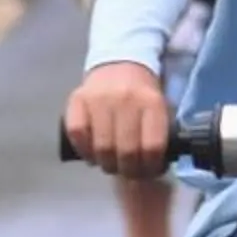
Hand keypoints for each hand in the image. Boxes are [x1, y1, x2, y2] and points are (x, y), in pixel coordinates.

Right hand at [63, 59, 170, 178]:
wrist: (119, 64)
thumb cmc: (141, 94)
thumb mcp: (159, 108)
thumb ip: (159, 136)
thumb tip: (153, 169)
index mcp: (152, 102)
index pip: (152, 147)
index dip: (150, 167)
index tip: (148, 171)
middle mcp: (126, 99)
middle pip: (126, 152)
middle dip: (129, 170)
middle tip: (128, 172)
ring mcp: (99, 98)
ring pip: (102, 148)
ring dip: (107, 164)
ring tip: (111, 164)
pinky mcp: (77, 99)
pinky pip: (77, 135)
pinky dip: (84, 150)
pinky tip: (92, 154)